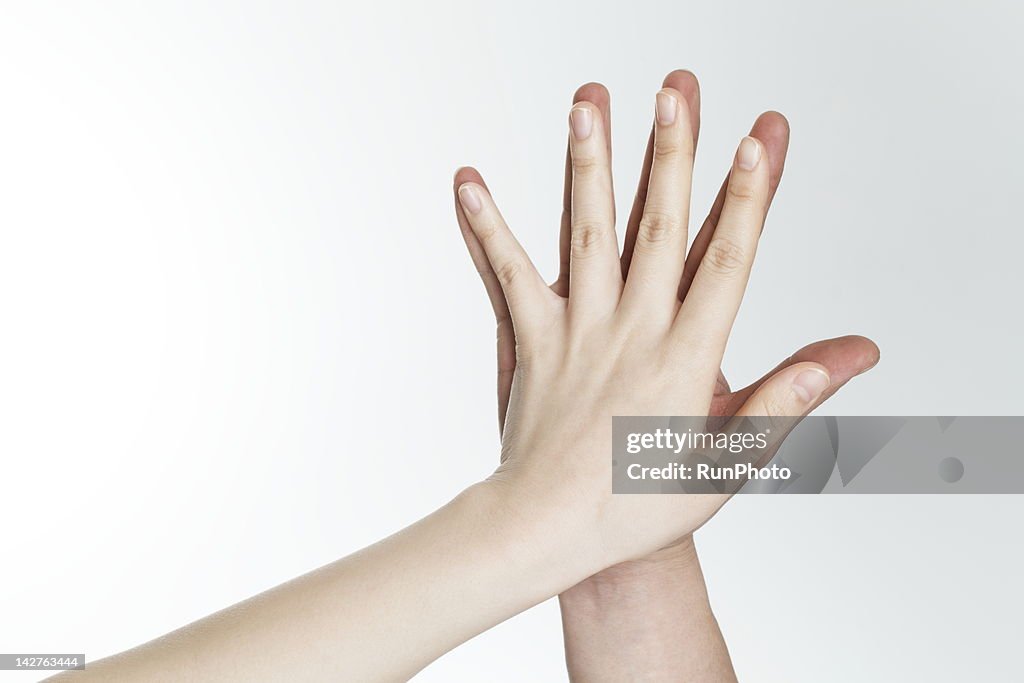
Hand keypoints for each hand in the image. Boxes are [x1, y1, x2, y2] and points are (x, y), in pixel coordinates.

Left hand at [453, 74, 875, 570]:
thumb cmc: (639, 507)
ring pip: (586, 232)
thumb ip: (785, 400)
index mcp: (686, 357)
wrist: (550, 530)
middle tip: (676, 92)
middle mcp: (633, 330)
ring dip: (588, 164)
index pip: (726, 261)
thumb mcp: (728, 463)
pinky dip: (487, 228)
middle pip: (658, 227)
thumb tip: (847, 355)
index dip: (746, 197)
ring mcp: (578, 330)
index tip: (756, 140)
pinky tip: (470, 183)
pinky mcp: (533, 339)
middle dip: (671, 154)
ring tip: (589, 104)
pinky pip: (508, 274)